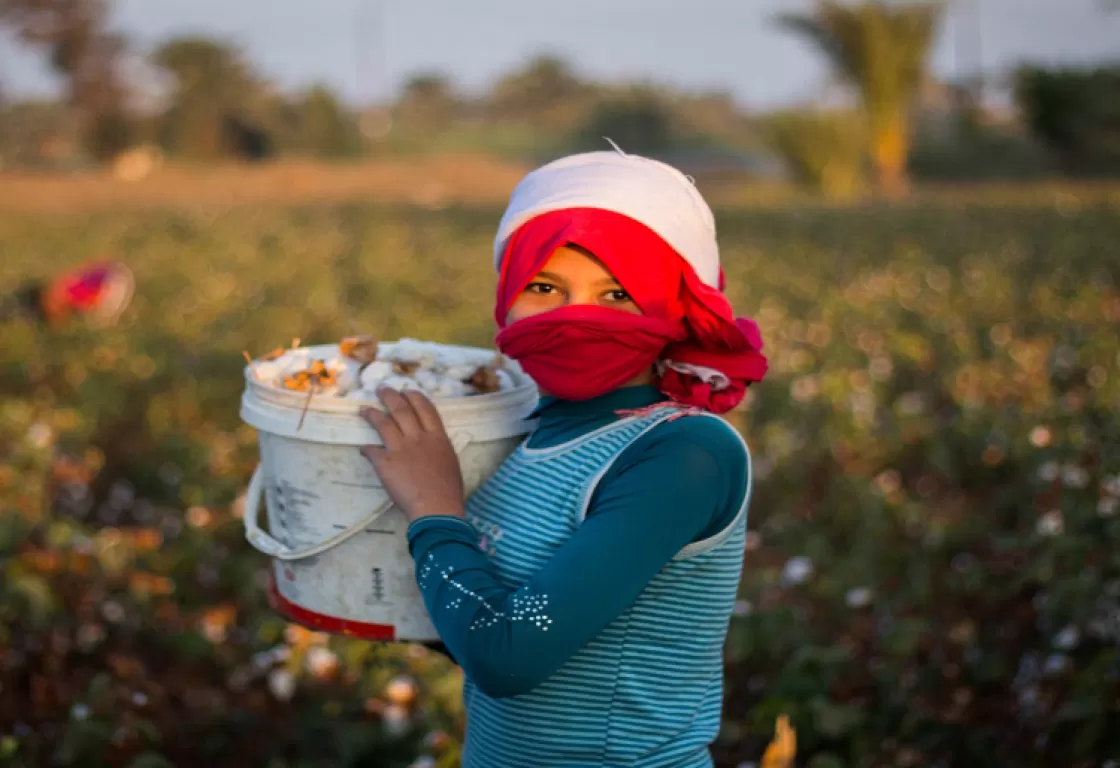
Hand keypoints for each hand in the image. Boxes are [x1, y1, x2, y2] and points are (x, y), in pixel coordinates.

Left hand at [358, 387, 464, 522]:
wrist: (436, 507)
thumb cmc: (449, 490)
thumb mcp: (450, 462)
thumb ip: (438, 449)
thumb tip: (431, 447)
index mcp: (438, 437)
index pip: (425, 408)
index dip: (414, 397)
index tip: (407, 390)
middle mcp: (418, 437)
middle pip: (402, 409)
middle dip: (390, 396)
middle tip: (381, 389)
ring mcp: (400, 448)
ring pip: (383, 423)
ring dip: (372, 414)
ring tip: (364, 409)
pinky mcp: (385, 462)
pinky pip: (372, 450)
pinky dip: (366, 449)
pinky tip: (363, 448)